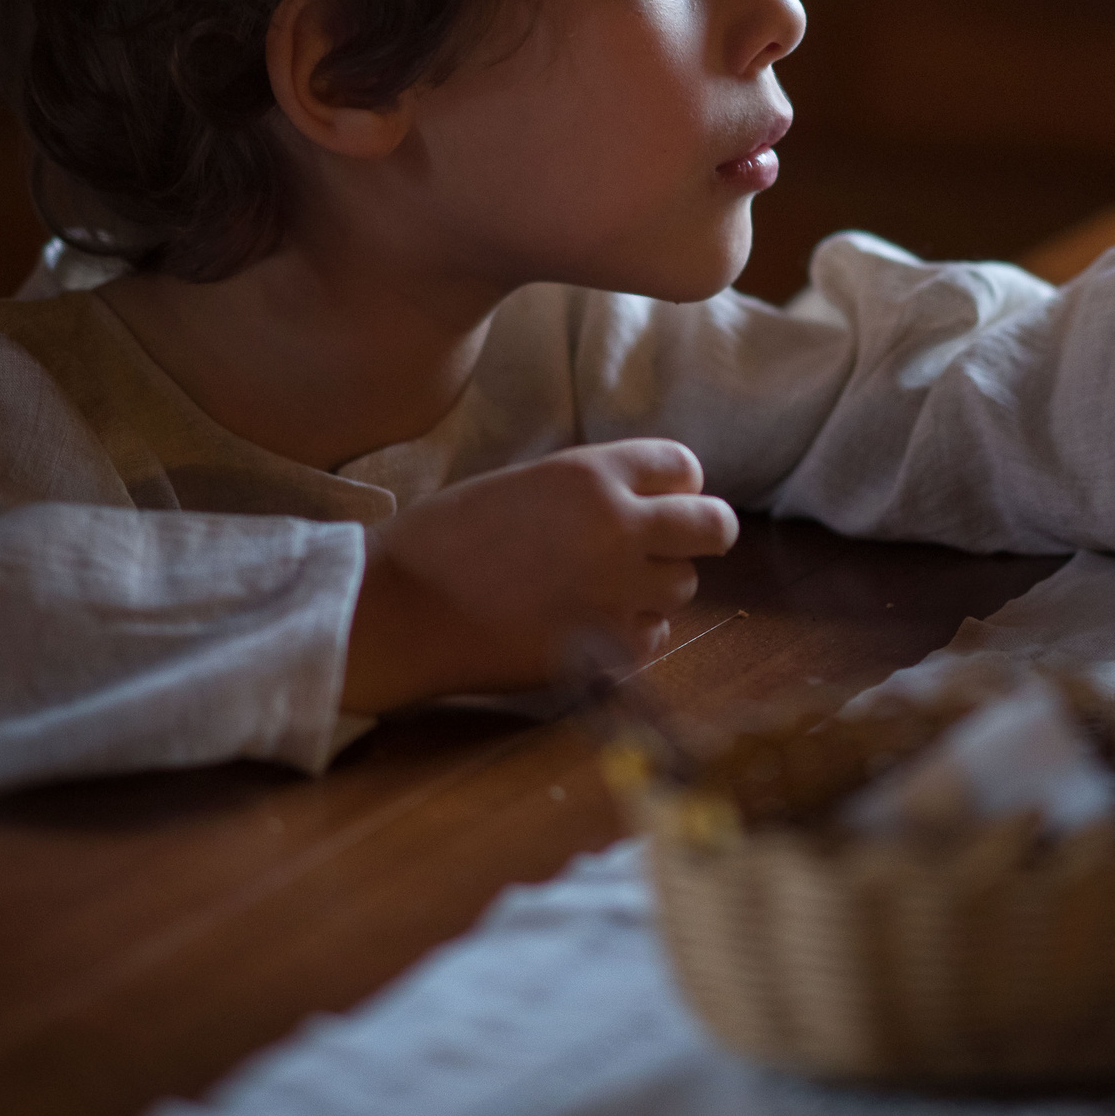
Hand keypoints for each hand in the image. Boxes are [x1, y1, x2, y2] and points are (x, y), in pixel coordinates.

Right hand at [339, 439, 737, 711]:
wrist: (400, 608)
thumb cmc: (445, 539)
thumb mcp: (526, 484)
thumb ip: (590, 489)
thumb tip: (646, 503)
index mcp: (592, 474)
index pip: (684, 468)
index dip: (675, 487)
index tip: (657, 503)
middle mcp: (619, 526)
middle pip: (714, 527)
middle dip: (700, 534)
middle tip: (670, 546)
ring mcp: (618, 590)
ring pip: (683, 585)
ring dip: (654, 587)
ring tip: (600, 589)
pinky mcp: (607, 648)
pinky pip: (654, 635)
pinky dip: (631, 632)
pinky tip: (585, 625)